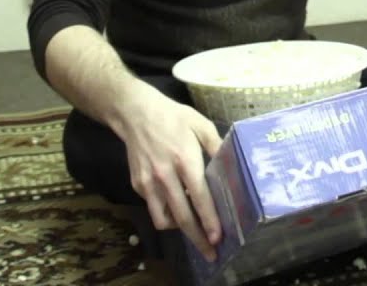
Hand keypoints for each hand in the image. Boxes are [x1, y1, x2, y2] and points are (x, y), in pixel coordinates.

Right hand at [114, 81, 223, 260]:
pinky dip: (166, 211)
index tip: (217, 237)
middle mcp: (165, 175)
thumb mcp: (200, 124)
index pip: (199, 197)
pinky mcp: (138, 184)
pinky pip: (154, 207)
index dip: (209, 220)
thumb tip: (231, 164)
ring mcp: (148, 182)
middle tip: (210, 253)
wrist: (135, 113)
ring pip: (163, 219)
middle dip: (197, 238)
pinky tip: (176, 202)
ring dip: (180, 229)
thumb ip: (216, 145)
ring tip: (192, 228)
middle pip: (181, 216)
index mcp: (184, 159)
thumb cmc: (172, 117)